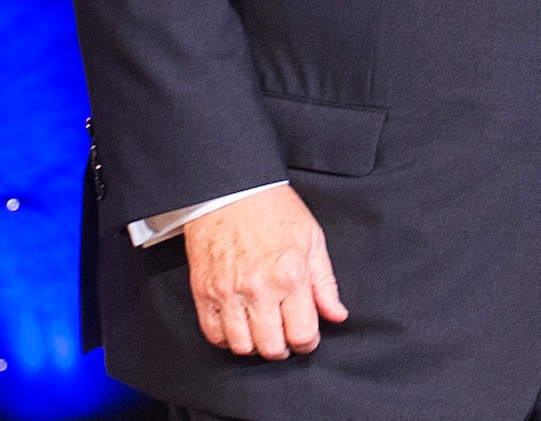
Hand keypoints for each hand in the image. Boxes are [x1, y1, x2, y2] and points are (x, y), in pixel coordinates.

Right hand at [183, 183, 346, 358]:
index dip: (308, 343)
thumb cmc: (274, 211)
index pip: (301, 334)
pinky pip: (213, 335)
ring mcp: (227, 294)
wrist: (231, 193)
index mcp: (290, 275)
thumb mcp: (313, 240)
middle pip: (271, 347)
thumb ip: (325, 283)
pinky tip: (240, 326)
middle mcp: (258, 289)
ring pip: (241, 347)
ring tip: (264, 331)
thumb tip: (337, 314)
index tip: (307, 338)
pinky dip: (227, 339)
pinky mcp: (204, 294)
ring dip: (255, 346)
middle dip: (283, 348)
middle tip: (286, 336)